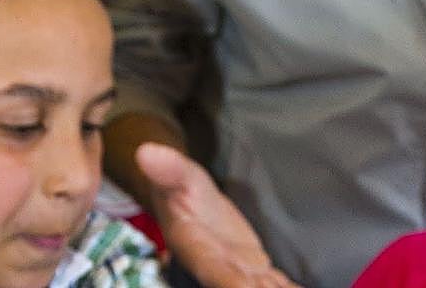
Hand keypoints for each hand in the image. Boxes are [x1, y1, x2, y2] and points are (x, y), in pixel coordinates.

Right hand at [136, 142, 300, 287]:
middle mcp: (221, 269)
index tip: (246, 286)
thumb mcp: (177, 175)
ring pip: (262, 287)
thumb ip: (168, 168)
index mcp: (200, 251)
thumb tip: (146, 151)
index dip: (231, 281)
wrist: (188, 201)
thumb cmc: (180, 188)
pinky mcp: (256, 270)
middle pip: (242, 286)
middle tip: (280, 287)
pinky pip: (275, 284)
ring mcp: (240, 272)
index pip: (218, 272)